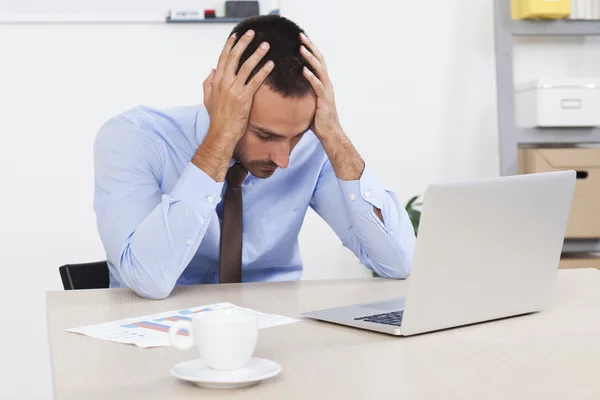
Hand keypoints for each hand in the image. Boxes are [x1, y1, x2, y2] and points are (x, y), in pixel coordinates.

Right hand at [192, 30, 273, 181]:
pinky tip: (271, 64)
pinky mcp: (244, 98)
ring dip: (257, 54)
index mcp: (216, 80)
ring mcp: (234, 89)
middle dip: (244, 43)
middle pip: (235, 57)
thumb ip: (208, 83)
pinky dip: (263, 71)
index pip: (223, 58)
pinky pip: (255, 81)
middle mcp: (224, 82)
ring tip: (266, 45)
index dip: (230, 45)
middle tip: (252, 33)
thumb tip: (211, 70)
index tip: (236, 35)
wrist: (221, 133)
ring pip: (246, 66)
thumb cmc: (216, 117)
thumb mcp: (207, 98)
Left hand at [299, 33, 341, 138]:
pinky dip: (311, 77)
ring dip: (310, 58)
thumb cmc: (317, 119)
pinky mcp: (324, 100)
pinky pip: (317, 86)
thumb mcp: (307, 102)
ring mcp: (327, 91)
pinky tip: (303, 70)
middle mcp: (326, 83)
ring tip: (301, 48)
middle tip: (300, 35)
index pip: (317, 61)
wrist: (329, 133)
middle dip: (310, 47)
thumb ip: (301, 92)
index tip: (300, 39)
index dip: (310, 49)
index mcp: (323, 82)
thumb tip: (286, 88)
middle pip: (319, 60)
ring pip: (319, 70)